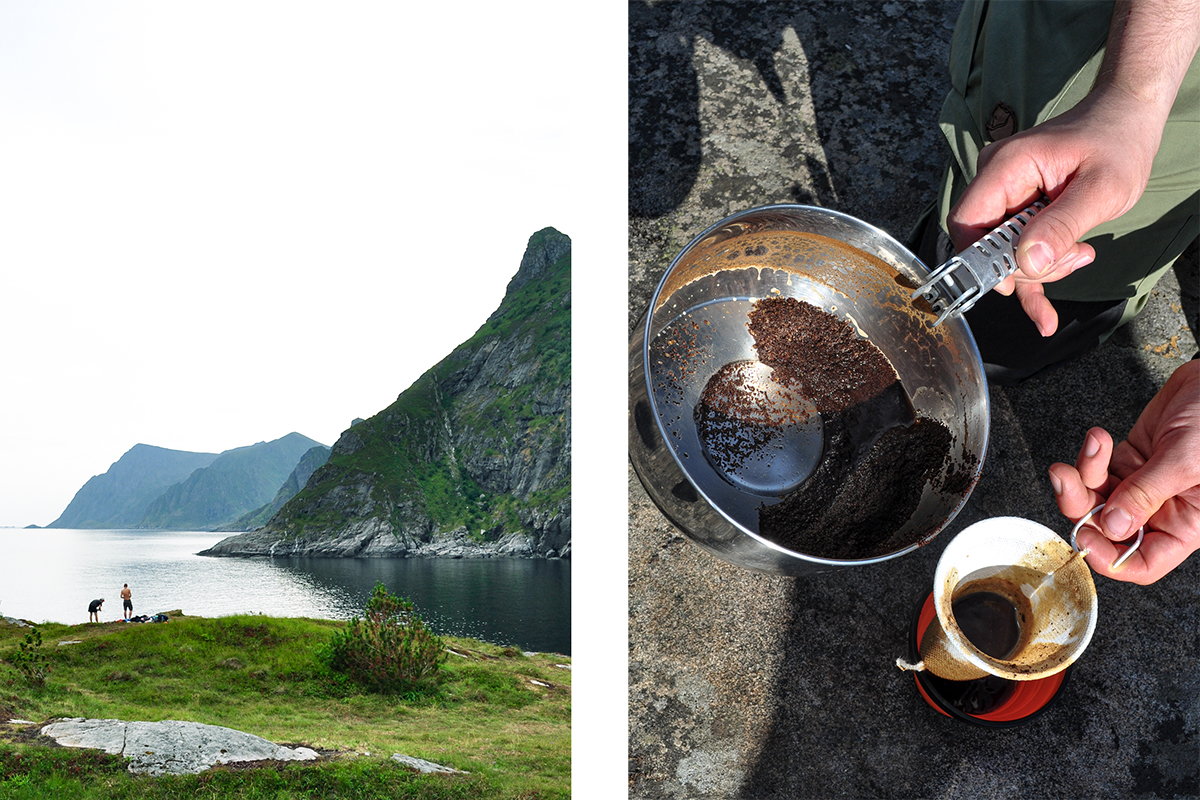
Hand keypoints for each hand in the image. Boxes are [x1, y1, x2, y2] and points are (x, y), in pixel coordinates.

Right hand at [947, 88, 1163, 336]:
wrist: (1126, 117)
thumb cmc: (1118, 143)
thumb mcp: (1102, 189)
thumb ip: (1062, 225)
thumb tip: (1027, 263)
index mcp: (1007, 166)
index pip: (966, 221)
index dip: (980, 259)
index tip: (1013, 282)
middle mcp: (995, 178)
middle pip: (986, 242)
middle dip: (1026, 264)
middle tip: (1076, 256)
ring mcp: (1005, 193)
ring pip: (1003, 251)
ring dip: (1041, 267)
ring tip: (1082, 253)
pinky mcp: (1018, 207)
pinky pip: (1015, 249)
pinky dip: (1032, 277)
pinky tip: (1044, 313)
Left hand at [1048, 360, 1199, 583]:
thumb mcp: (1186, 461)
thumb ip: (1147, 494)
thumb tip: (1112, 526)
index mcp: (1186, 525)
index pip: (1142, 563)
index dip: (1110, 559)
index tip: (1086, 537)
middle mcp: (1163, 511)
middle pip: (1108, 529)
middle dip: (1082, 506)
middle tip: (1067, 481)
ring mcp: (1143, 486)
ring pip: (1097, 498)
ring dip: (1082, 476)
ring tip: (1092, 447)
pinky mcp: (1130, 461)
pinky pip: (1098, 470)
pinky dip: (1092, 455)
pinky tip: (1099, 438)